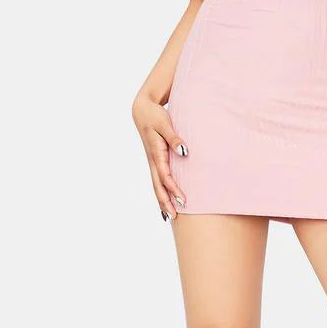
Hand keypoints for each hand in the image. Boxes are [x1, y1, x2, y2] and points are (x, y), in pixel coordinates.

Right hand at [132, 94, 187, 219]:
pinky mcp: (153, 161)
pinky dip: (160, 192)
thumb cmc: (156, 116)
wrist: (142, 110)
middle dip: (166, 202)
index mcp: (156, 153)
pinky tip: (164, 202)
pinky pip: (156, 180)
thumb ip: (175, 138)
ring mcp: (152, 162)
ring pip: (156, 185)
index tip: (183, 201)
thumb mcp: (166, 124)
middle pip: (158, 186)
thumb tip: (184, 152)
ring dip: (162, 200)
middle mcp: (152, 160)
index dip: (174, 190)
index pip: (165, 176)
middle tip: (175, 217)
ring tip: (170, 216)